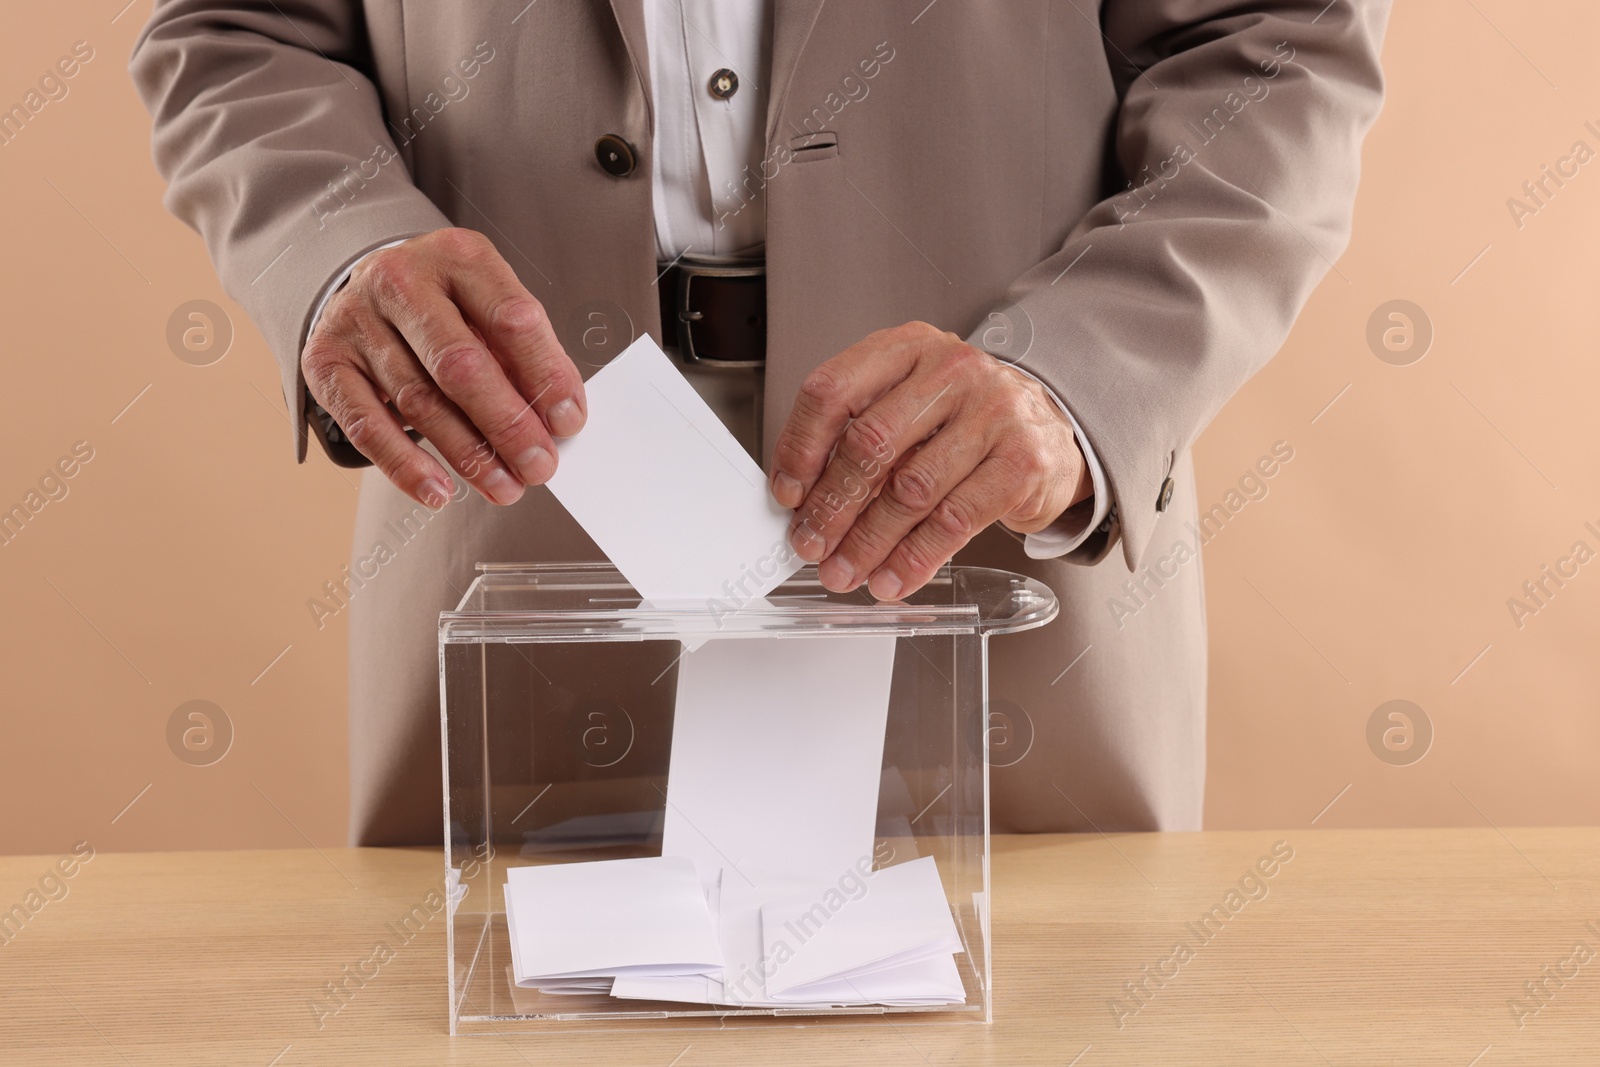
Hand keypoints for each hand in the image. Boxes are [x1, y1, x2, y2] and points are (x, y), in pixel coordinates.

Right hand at [301, 227, 584, 508]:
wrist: (370, 286)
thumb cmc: (445, 303)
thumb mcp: (489, 308)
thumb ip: (521, 356)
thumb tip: (555, 419)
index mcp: (459, 257)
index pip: (512, 318)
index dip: (545, 375)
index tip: (568, 421)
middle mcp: (402, 280)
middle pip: (461, 364)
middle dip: (507, 424)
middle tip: (538, 466)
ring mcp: (358, 319)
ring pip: (418, 401)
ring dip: (468, 454)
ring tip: (503, 485)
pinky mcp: (326, 361)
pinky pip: (367, 426)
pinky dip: (405, 466)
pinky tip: (438, 491)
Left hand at [769, 321, 1090, 600]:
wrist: (1050, 429)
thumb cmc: (965, 419)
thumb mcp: (910, 404)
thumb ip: (860, 435)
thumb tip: (805, 500)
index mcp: (907, 347)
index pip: (835, 390)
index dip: (801, 447)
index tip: (788, 494)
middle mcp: (951, 370)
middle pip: (871, 443)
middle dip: (832, 506)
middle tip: (811, 546)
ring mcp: (993, 413)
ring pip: (911, 489)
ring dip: (869, 542)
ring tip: (846, 572)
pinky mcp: (1022, 462)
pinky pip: (954, 521)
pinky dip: (916, 558)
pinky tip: (895, 578)